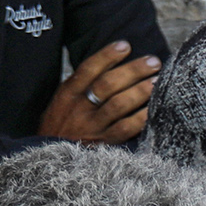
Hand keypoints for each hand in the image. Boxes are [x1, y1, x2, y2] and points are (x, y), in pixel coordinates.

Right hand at [40, 40, 161, 143]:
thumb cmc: (60, 126)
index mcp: (67, 93)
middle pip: (108, 84)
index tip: (125, 45)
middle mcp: (80, 108)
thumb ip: (81, 85)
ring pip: (119, 105)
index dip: (107, 55)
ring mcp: (92, 127)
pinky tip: (153, 109)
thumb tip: (109, 66)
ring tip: (157, 81)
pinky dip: (141, 118)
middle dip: (133, 70)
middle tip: (153, 62)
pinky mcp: (103, 145)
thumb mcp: (62, 102)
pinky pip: (125, 129)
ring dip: (141, 91)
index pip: (89, 69)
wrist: (48, 159)